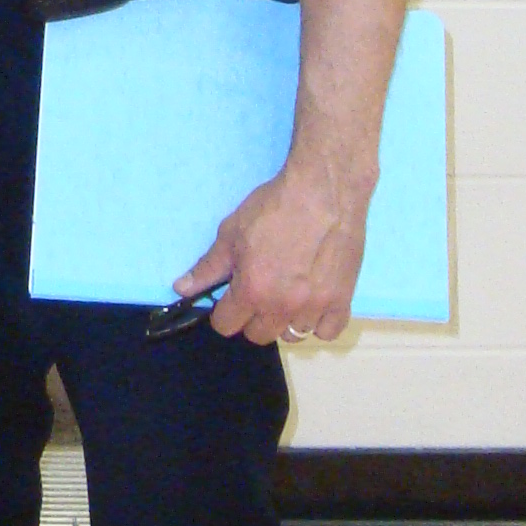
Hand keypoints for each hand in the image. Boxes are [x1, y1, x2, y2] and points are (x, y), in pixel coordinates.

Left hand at [172, 155, 367, 344]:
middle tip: (258, 290)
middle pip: (258, 335)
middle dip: (251, 317)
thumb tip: (181, 289)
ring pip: (293, 335)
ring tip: (287, 293)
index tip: (229, 296)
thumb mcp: (231, 233)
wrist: (323, 190)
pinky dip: (319, 321)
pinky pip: (328, 331)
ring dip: (285, 319)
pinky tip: (313, 301)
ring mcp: (316, 306)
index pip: (226, 325)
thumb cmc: (274, 207)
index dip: (222, 311)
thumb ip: (208, 267)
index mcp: (252, 291)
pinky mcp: (343, 300)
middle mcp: (283, 306)